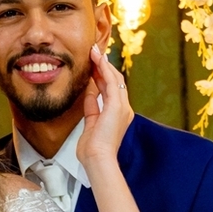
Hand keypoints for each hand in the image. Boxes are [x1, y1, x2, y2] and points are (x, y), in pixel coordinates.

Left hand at [75, 44, 132, 177]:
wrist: (98, 160)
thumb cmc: (92, 150)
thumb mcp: (90, 125)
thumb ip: (91, 109)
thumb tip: (88, 94)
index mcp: (118, 115)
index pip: (110, 90)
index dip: (101, 76)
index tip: (93, 65)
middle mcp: (123, 109)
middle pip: (114, 82)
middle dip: (103, 66)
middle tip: (93, 52)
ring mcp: (122, 107)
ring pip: (114, 78)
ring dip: (103, 64)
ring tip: (94, 51)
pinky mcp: (117, 105)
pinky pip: (111, 82)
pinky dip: (104, 69)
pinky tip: (97, 59)